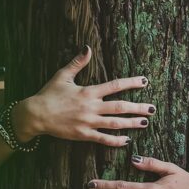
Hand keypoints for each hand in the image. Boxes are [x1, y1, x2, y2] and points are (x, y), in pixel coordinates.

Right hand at [14, 45, 155, 145]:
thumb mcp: (62, 75)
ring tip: (144, 123)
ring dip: (131, 123)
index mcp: (88, 92)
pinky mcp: (83, 135)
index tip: (144, 81)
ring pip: (115, 124)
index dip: (131, 83)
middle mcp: (91, 107)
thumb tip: (88, 48)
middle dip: (138, 107)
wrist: (36, 115)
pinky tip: (126, 140)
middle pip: (120, 107)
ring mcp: (88, 122)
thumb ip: (78, 62)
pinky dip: (115, 140)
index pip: (115, 86)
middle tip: (152, 109)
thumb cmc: (48, 94)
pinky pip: (103, 139)